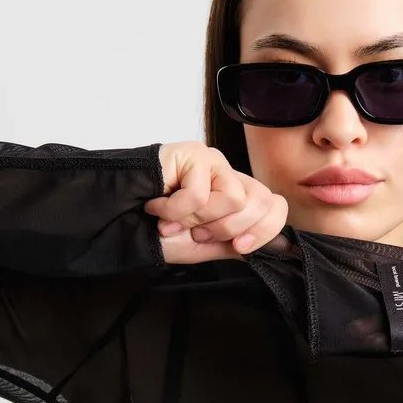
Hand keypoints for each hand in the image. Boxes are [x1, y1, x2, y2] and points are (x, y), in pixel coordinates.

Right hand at [143, 141, 287, 263]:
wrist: (119, 223)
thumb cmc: (159, 232)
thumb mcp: (208, 246)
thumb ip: (241, 244)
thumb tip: (283, 249)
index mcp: (238, 196)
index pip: (276, 205)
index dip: (265, 230)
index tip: (239, 247)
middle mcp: (230, 176)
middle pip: (261, 201)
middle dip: (227, 228)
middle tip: (196, 232)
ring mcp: (213, 162)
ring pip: (235, 199)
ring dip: (199, 219)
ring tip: (174, 218)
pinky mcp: (193, 154)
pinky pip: (200, 193)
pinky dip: (175, 211)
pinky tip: (158, 206)